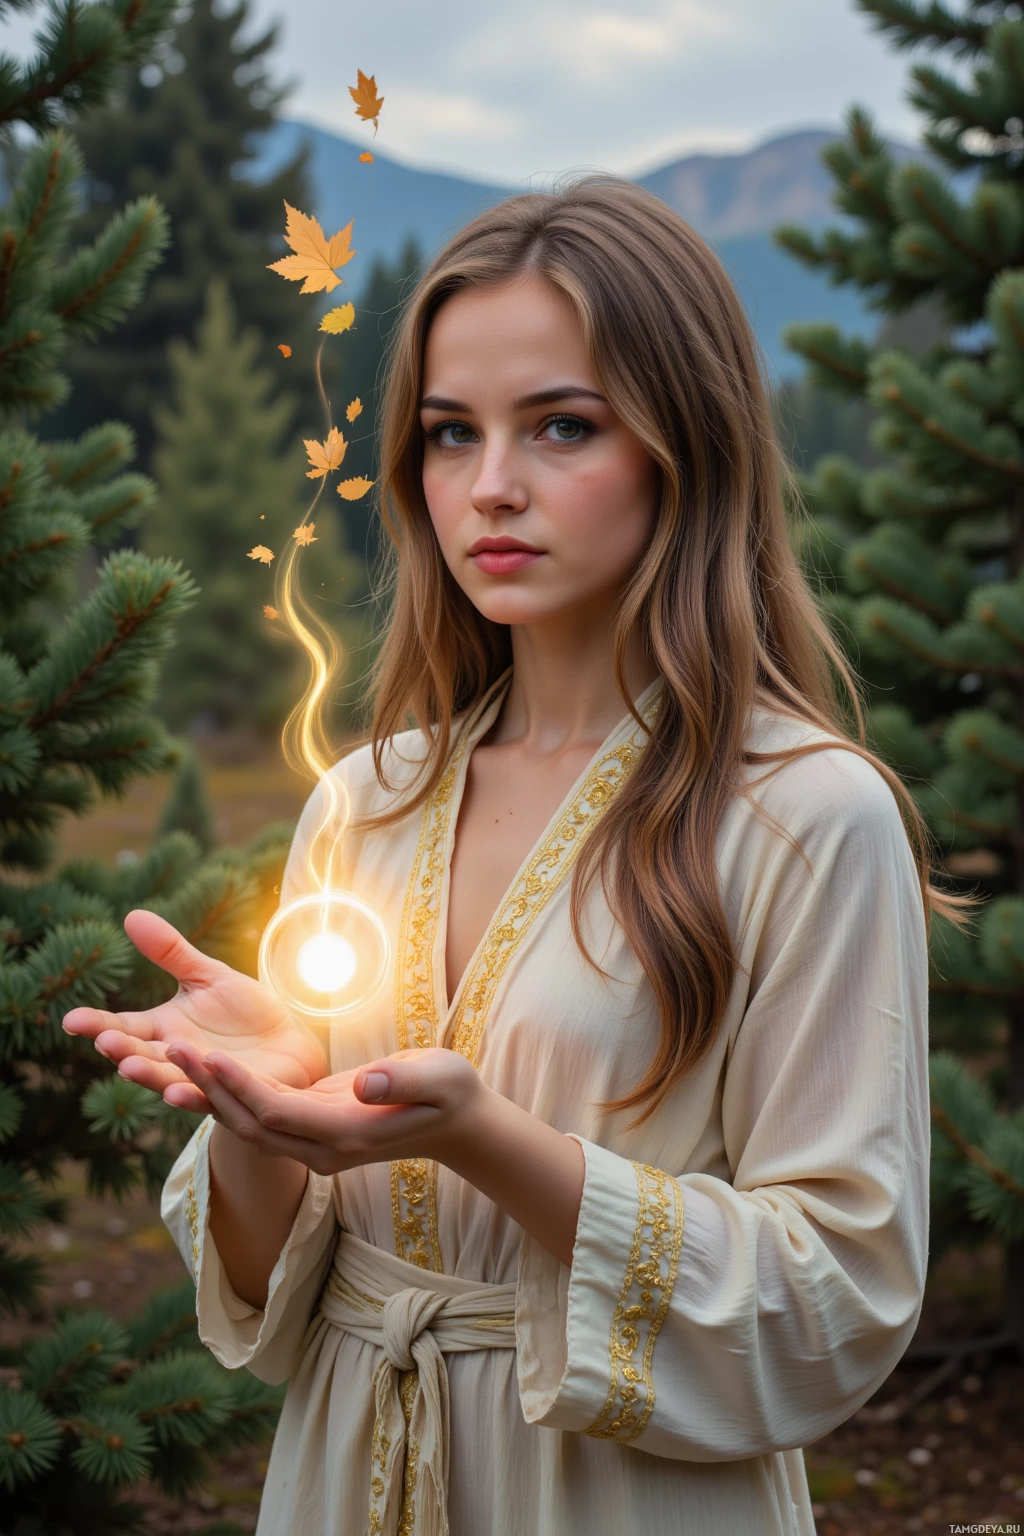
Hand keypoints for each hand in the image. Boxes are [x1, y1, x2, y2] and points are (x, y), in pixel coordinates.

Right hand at [62, 909, 327, 1112]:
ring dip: (151, 1075)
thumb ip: (171, 952)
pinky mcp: (232, 1095)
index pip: (124, 1028)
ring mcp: (202, 1080)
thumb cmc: (246, 1012)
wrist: (292, 1042)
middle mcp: (176, 1059)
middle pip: (141, 1057)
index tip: (71, 1020)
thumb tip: (131, 914)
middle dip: (122, 1051)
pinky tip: (180, 1092)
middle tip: (104, 1041)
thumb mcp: (208, 976)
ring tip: (130, 1067)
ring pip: (169, 1081)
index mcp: (164, 1030)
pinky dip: (194, 1094)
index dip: (98, 1026)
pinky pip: (210, 1098)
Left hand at [165, 1042, 487, 1174]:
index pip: (277, 1113)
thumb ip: (401, 1080)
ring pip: (249, 1122)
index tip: (208, 1055)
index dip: (239, 1087)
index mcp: (347, 1132)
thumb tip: (365, 1081)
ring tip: (175, 1052)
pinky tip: (204, 1066)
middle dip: (209, 1087)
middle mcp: (322, 1148)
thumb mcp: (439, 1078)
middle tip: (171, 1046)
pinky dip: (230, 1093)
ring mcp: (315, 1143)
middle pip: (251, 1122)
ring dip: (211, 1091)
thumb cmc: (451, 1093)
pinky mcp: (313, 1128)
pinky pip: (262, 1115)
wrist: (457, 1124)